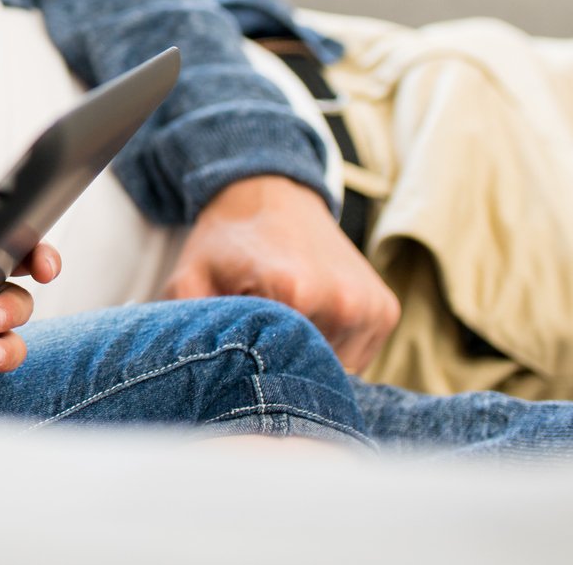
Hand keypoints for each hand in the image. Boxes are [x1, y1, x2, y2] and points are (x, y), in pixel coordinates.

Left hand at [161, 175, 398, 370]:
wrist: (271, 193)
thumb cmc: (228, 242)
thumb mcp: (190, 277)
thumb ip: (186, 328)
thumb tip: (189, 378)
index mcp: (296, 293)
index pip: (278, 374)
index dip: (254, 378)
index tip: (239, 365)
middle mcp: (344, 302)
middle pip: (311, 376)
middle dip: (284, 375)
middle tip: (259, 348)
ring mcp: (371, 307)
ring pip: (338, 373)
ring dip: (311, 364)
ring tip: (283, 330)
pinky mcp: (386, 310)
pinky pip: (358, 358)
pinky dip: (333, 352)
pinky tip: (308, 323)